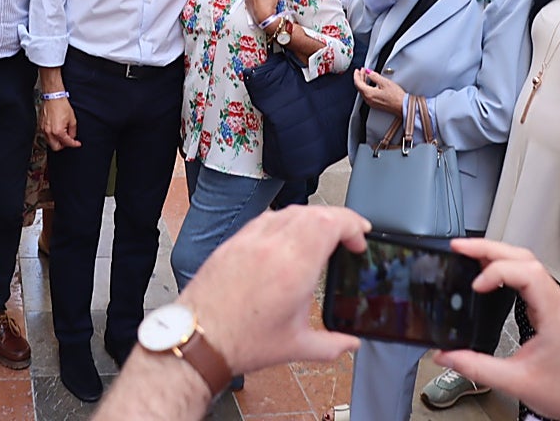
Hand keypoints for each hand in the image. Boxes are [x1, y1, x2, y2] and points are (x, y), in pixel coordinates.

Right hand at [41, 97, 79, 149]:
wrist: (53, 97)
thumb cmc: (62, 106)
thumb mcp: (72, 120)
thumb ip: (73, 131)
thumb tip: (72, 137)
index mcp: (58, 131)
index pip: (67, 143)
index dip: (74, 144)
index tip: (77, 143)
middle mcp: (49, 132)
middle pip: (56, 147)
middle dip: (63, 145)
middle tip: (69, 140)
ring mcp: (43, 130)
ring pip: (50, 143)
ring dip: (57, 141)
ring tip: (63, 135)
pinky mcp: (41, 126)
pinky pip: (46, 136)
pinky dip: (52, 136)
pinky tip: (56, 131)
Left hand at [179, 206, 368, 373]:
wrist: (199, 338)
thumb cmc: (240, 341)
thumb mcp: (296, 347)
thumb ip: (332, 344)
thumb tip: (350, 343)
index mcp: (293, 267)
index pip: (330, 223)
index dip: (352, 223)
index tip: (361, 235)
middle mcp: (272, 246)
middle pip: (313, 212)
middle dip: (337, 219)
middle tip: (348, 236)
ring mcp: (250, 240)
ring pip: (289, 211)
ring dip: (312, 218)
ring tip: (323, 236)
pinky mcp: (233, 242)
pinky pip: (266, 218)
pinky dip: (286, 220)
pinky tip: (289, 237)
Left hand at [353, 68, 406, 116]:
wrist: (403, 106)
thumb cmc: (396, 97)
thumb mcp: (385, 82)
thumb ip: (375, 76)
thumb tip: (369, 72)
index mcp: (369, 94)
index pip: (358, 83)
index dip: (357, 75)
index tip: (357, 70)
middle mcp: (368, 99)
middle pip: (360, 87)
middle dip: (360, 77)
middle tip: (362, 71)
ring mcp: (371, 102)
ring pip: (363, 90)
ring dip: (363, 82)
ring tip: (366, 75)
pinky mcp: (375, 104)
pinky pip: (368, 94)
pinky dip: (367, 87)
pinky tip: (371, 83)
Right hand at [434, 239, 559, 420]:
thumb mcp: (517, 383)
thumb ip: (477, 368)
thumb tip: (446, 355)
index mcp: (555, 315)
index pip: (527, 273)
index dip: (496, 272)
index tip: (476, 286)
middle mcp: (559, 303)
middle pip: (525, 258)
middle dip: (489, 249)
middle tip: (460, 247)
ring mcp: (558, 304)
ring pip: (529, 263)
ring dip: (498, 255)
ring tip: (469, 253)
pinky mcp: (554, 310)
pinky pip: (531, 277)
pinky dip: (507, 269)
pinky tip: (490, 272)